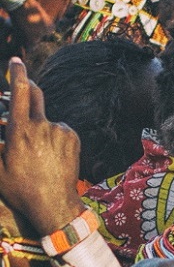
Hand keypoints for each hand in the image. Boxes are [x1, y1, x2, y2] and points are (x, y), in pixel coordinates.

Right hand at [0, 58, 82, 235]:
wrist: (54, 205)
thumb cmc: (21, 189)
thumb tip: (1, 130)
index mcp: (20, 131)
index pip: (21, 92)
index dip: (18, 73)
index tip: (16, 61)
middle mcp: (42, 126)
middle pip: (37, 95)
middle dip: (29, 89)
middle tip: (23, 93)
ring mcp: (60, 131)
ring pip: (46, 119)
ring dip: (40, 127)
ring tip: (37, 153)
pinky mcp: (73, 137)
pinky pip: (60, 129)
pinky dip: (53, 136)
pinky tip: (50, 155)